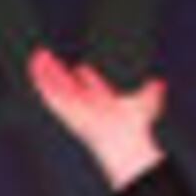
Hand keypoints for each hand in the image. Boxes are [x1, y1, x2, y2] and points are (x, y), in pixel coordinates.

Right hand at [26, 46, 170, 187]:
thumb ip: (151, 93)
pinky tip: (36, 69)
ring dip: (46, 72)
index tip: (81, 69)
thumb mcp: (146, 103)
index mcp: (102, 103)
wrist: (123, 138)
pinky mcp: (66, 107)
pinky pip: (51, 93)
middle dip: (60, 72)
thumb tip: (159, 85)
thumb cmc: (133, 128)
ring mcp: (74, 106)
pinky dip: (42, 81)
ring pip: (56, 87)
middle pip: (70, 86)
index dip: (88, 78)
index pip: (92, 88)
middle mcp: (86, 105)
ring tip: (38, 57)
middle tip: (51, 59)